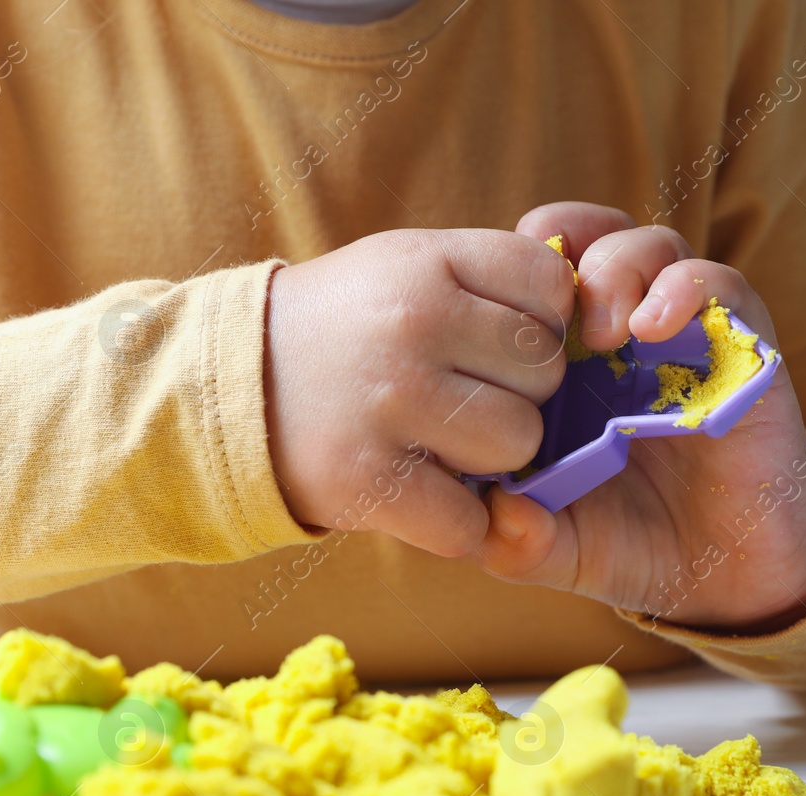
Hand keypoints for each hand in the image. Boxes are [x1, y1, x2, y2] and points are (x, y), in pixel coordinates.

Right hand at [264, 228, 575, 557]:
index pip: (548, 284)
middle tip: (460, 399)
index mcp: (427, 263)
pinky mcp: (369, 478)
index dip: (539, 322)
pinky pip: (468, 519)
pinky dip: (457, 521)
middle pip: (544, 372)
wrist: (223, 389)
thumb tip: (582, 304)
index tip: (498, 341)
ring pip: (518, 444)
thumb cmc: (337, 328)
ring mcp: (392, 402)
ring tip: (440, 444)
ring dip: (492, 460)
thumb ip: (486, 276)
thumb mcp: (401, 266)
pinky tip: (422, 496)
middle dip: (517, 394)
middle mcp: (414, 324)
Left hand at [473, 203, 805, 632]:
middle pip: (580, 237)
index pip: (520, 276)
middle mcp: (618, 335)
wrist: (726, 577)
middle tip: (546, 317)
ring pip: (648, 245)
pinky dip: (684, 288)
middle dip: (556, 252)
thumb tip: (497, 513)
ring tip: (604, 329)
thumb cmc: (630, 545)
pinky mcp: (743, 346)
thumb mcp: (554, 550)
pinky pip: (720, 284)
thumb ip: (514, 542)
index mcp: (559, 363)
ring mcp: (682, 334)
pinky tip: (656, 329)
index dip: (498, 278)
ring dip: (617, 268)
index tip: (482, 326)